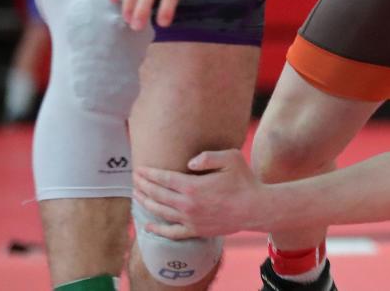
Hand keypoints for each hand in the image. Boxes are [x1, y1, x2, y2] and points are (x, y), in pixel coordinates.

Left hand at [133, 150, 266, 239]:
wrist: (255, 208)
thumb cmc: (244, 180)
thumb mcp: (231, 158)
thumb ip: (208, 156)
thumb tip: (189, 163)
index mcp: (193, 186)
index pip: (164, 179)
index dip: (149, 174)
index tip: (139, 169)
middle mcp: (187, 204)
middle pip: (158, 195)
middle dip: (143, 186)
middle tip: (134, 179)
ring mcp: (190, 219)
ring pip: (161, 212)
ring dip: (146, 203)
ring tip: (136, 196)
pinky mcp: (196, 230)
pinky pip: (171, 232)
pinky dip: (157, 230)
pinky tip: (148, 226)